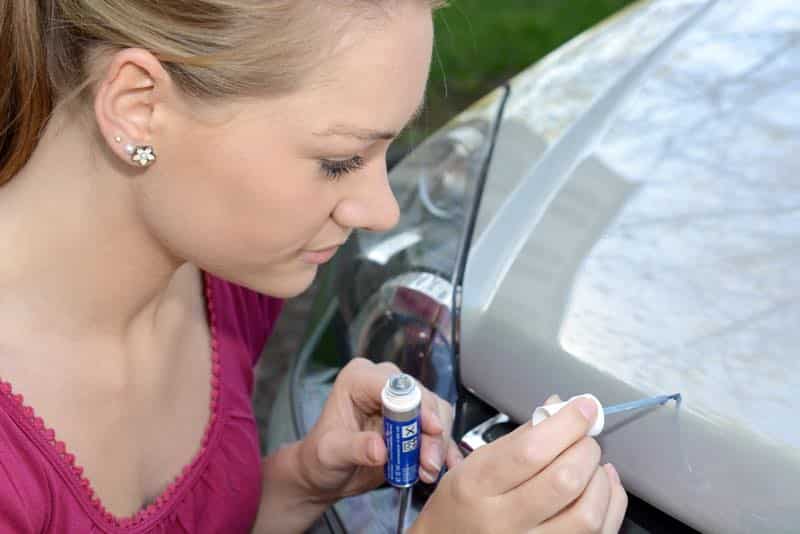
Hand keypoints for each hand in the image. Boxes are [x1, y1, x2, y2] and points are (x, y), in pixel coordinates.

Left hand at [296, 358, 462, 502]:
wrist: (326, 475)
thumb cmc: (321, 457)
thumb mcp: (330, 453)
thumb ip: (354, 448)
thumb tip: (380, 448)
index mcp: (358, 379)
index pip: (395, 385)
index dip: (416, 405)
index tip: (431, 429)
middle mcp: (383, 383)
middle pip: (422, 397)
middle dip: (431, 431)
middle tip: (428, 462)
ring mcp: (401, 401)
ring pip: (436, 412)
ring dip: (438, 443)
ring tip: (427, 470)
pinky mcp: (414, 420)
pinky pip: (438, 429)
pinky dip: (445, 449)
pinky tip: (447, 466)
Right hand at [412, 395, 627, 532]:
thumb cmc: (464, 502)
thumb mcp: (477, 463)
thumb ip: (521, 435)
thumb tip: (562, 406)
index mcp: (477, 486)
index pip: (530, 451)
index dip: (566, 425)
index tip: (584, 408)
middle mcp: (502, 523)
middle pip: (563, 481)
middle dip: (585, 450)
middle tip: (584, 439)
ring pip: (586, 515)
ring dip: (600, 480)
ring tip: (592, 466)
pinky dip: (611, 505)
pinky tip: (603, 487)